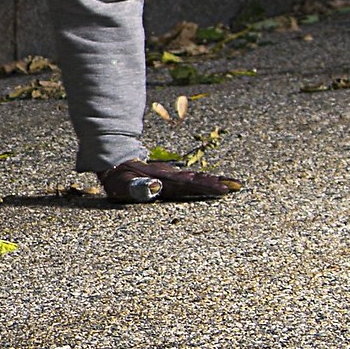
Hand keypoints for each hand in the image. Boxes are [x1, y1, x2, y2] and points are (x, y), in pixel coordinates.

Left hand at [98, 159, 242, 202]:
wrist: (114, 160)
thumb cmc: (118, 178)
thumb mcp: (124, 185)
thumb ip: (139, 186)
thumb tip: (156, 186)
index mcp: (163, 180)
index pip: (188, 184)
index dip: (204, 186)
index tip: (221, 188)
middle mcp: (171, 177)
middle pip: (196, 180)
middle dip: (215, 184)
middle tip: (235, 187)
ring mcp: (171, 176)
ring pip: (196, 178)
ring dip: (213, 182)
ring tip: (233, 185)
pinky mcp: (170, 177)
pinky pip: (191, 179)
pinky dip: (205, 181)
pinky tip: (215, 183)